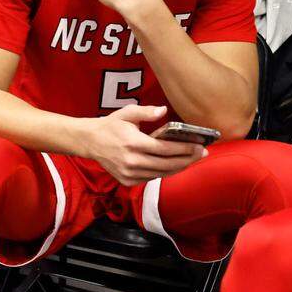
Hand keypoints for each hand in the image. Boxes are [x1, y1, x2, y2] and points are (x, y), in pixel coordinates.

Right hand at [83, 105, 205, 185]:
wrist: (89, 142)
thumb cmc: (110, 125)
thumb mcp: (127, 112)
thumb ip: (146, 111)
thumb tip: (163, 110)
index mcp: (133, 143)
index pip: (165, 149)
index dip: (185, 149)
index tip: (199, 146)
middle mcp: (131, 161)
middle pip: (167, 164)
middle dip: (188, 159)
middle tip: (202, 153)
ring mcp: (129, 173)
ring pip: (161, 173)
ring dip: (179, 167)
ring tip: (191, 160)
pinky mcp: (127, 181)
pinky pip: (151, 178)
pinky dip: (165, 172)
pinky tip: (173, 165)